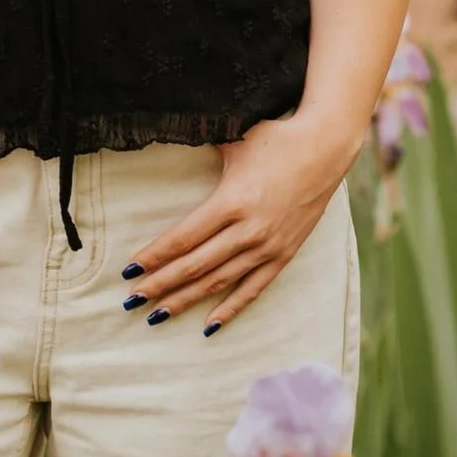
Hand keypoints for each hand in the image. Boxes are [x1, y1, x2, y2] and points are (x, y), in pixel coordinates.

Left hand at [122, 117, 344, 333]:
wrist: (326, 148)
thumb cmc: (275, 138)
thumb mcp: (234, 139)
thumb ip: (200, 142)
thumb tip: (168, 130)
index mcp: (232, 201)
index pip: (184, 238)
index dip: (155, 256)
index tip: (130, 270)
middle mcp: (249, 230)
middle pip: (195, 266)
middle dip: (160, 284)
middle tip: (131, 299)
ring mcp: (268, 246)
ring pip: (219, 282)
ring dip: (186, 300)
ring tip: (157, 314)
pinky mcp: (283, 254)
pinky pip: (253, 288)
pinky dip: (230, 309)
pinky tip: (208, 325)